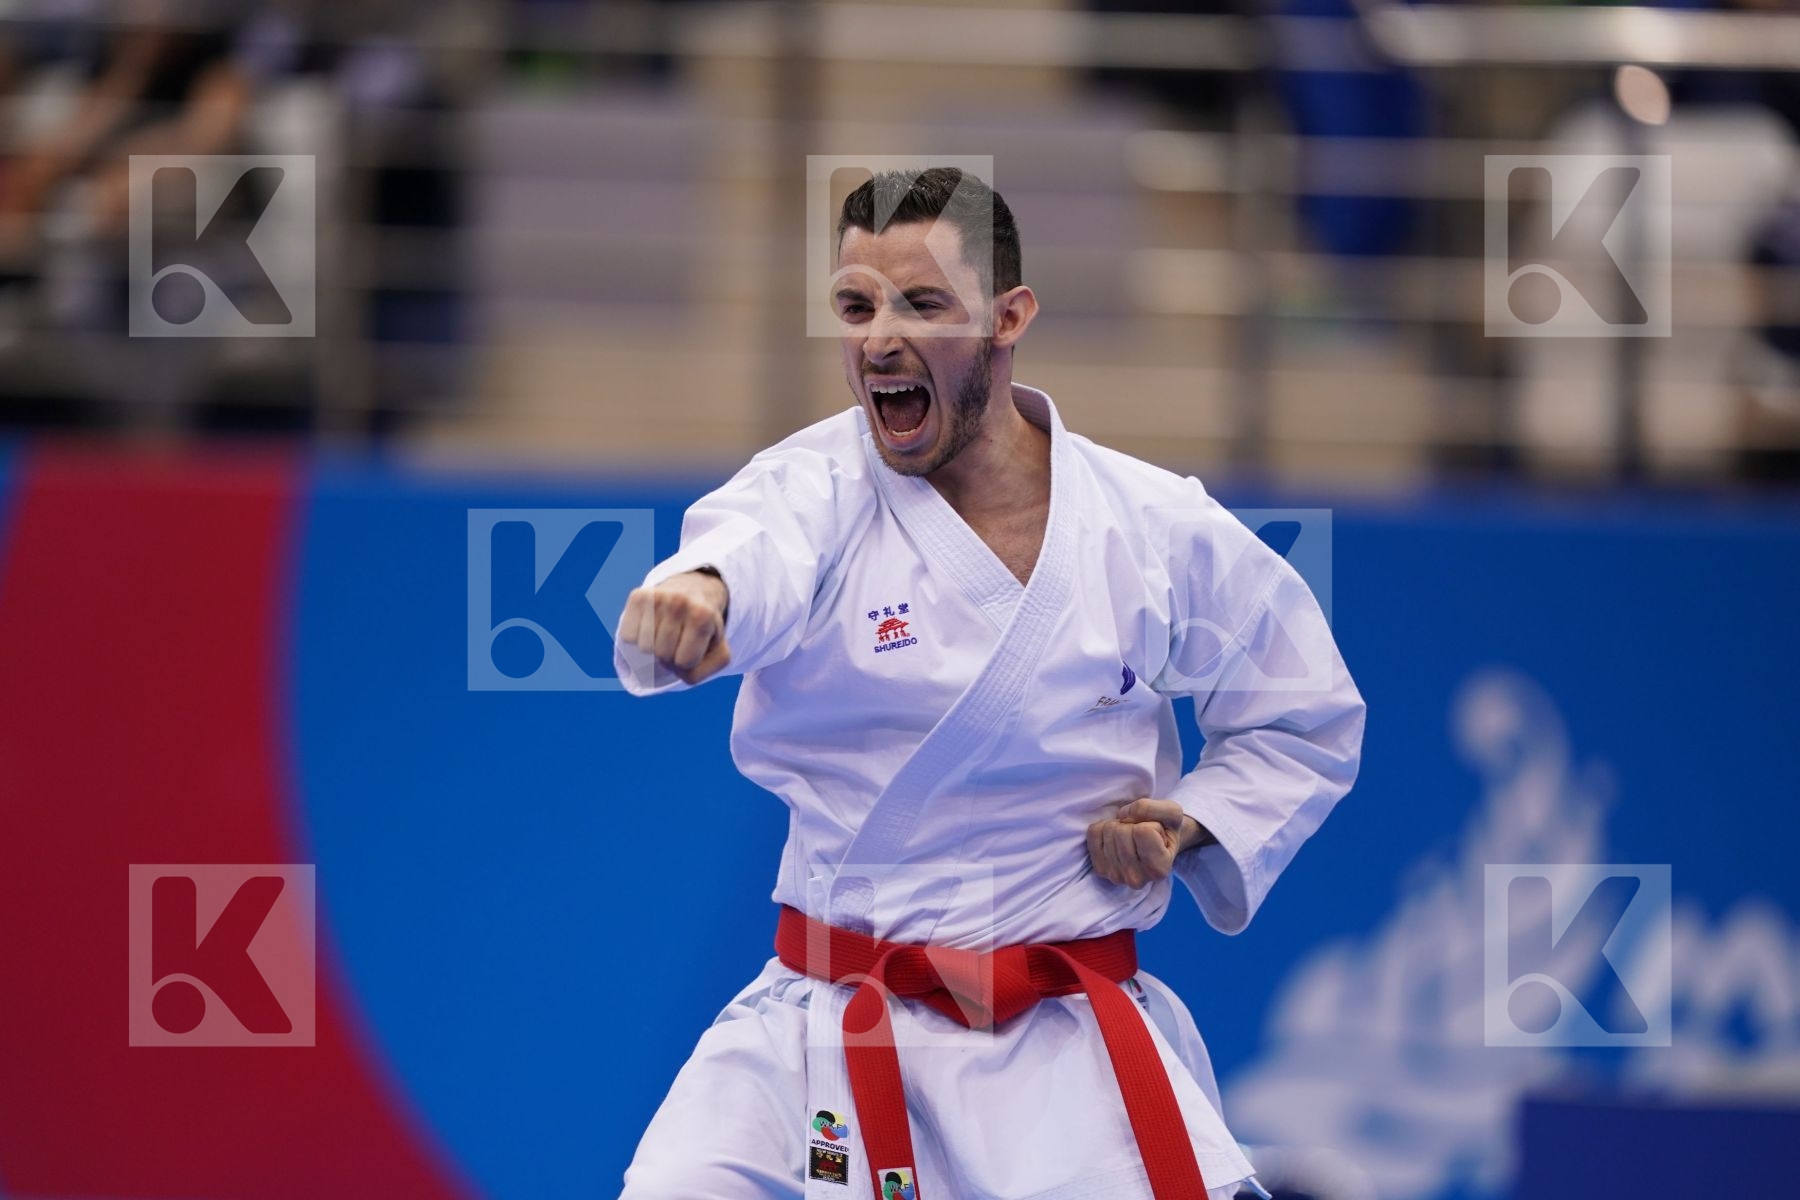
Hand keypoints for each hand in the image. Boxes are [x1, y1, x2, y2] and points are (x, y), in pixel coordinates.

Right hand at [618, 569, 731, 685]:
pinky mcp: (638, 596)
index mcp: (703, 616)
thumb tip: (677, 668)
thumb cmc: (703, 629)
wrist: (693, 591)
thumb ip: (705, 671)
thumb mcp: (718, 651)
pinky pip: (628, 636)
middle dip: (669, 655)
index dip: (687, 661)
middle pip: (662, 655)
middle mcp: (679, 602)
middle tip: (677, 639)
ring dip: (653, 647)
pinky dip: (637, 638)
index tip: (692, 647)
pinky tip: (650, 625)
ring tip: (665, 631)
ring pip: (644, 648)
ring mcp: (657, 597)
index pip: (684, 662)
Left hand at [1086, 798, 1208, 887]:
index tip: (1157, 833)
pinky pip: (1093, 833)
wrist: (1159, 844)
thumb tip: (1122, 814)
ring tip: (1132, 836)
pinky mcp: (1100, 869)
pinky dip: (1104, 826)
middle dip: (1133, 823)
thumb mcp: (1173, 813)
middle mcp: (1136, 879)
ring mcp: (1115, 876)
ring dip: (1120, 825)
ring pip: (1108, 830)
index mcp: (1159, 869)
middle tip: (1142, 834)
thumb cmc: (1168, 828)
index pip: (1143, 831)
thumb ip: (1152, 808)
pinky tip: (1117, 838)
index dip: (1151, 824)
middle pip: (1122, 831)